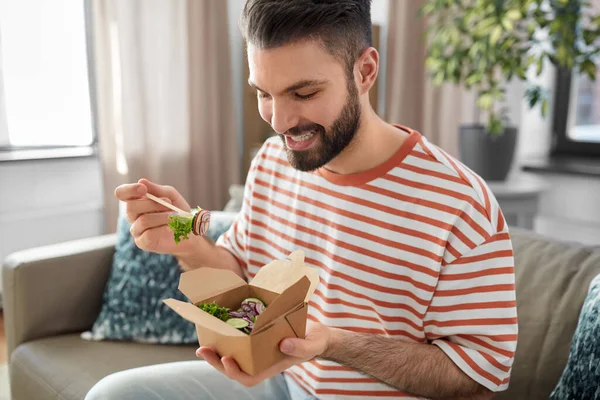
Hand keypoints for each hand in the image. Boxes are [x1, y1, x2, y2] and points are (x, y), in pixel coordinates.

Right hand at [114, 178, 194, 254]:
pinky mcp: (143, 242)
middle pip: (131, 207)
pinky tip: (171, 228)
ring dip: (163, 216)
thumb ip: (157, 189)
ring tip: (175, 216)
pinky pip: (148, 234)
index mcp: (137, 201)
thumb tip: (141, 181)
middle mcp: (133, 215)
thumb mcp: (171, 196)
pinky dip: (163, 228)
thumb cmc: (178, 212)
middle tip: (169, 204)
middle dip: (152, 203)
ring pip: (143, 220)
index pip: (122, 193)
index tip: (143, 189)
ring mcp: (136, 230)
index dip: (128, 190)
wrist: (190, 231)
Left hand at [196, 322, 332, 387]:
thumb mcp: (311, 344)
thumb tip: (282, 344)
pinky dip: (226, 337)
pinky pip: (238, 341)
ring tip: (203, 344)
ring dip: (216, 351)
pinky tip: (217, 327)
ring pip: (232, 356)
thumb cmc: (314, 341)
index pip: (249, 377)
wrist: (316, 332)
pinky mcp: (256, 337)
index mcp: (271, 366)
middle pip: (235, 368)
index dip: (235, 372)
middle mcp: (260, 360)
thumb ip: (300, 347)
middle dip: (217, 362)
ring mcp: (257, 350)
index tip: (226, 359)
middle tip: (203, 350)